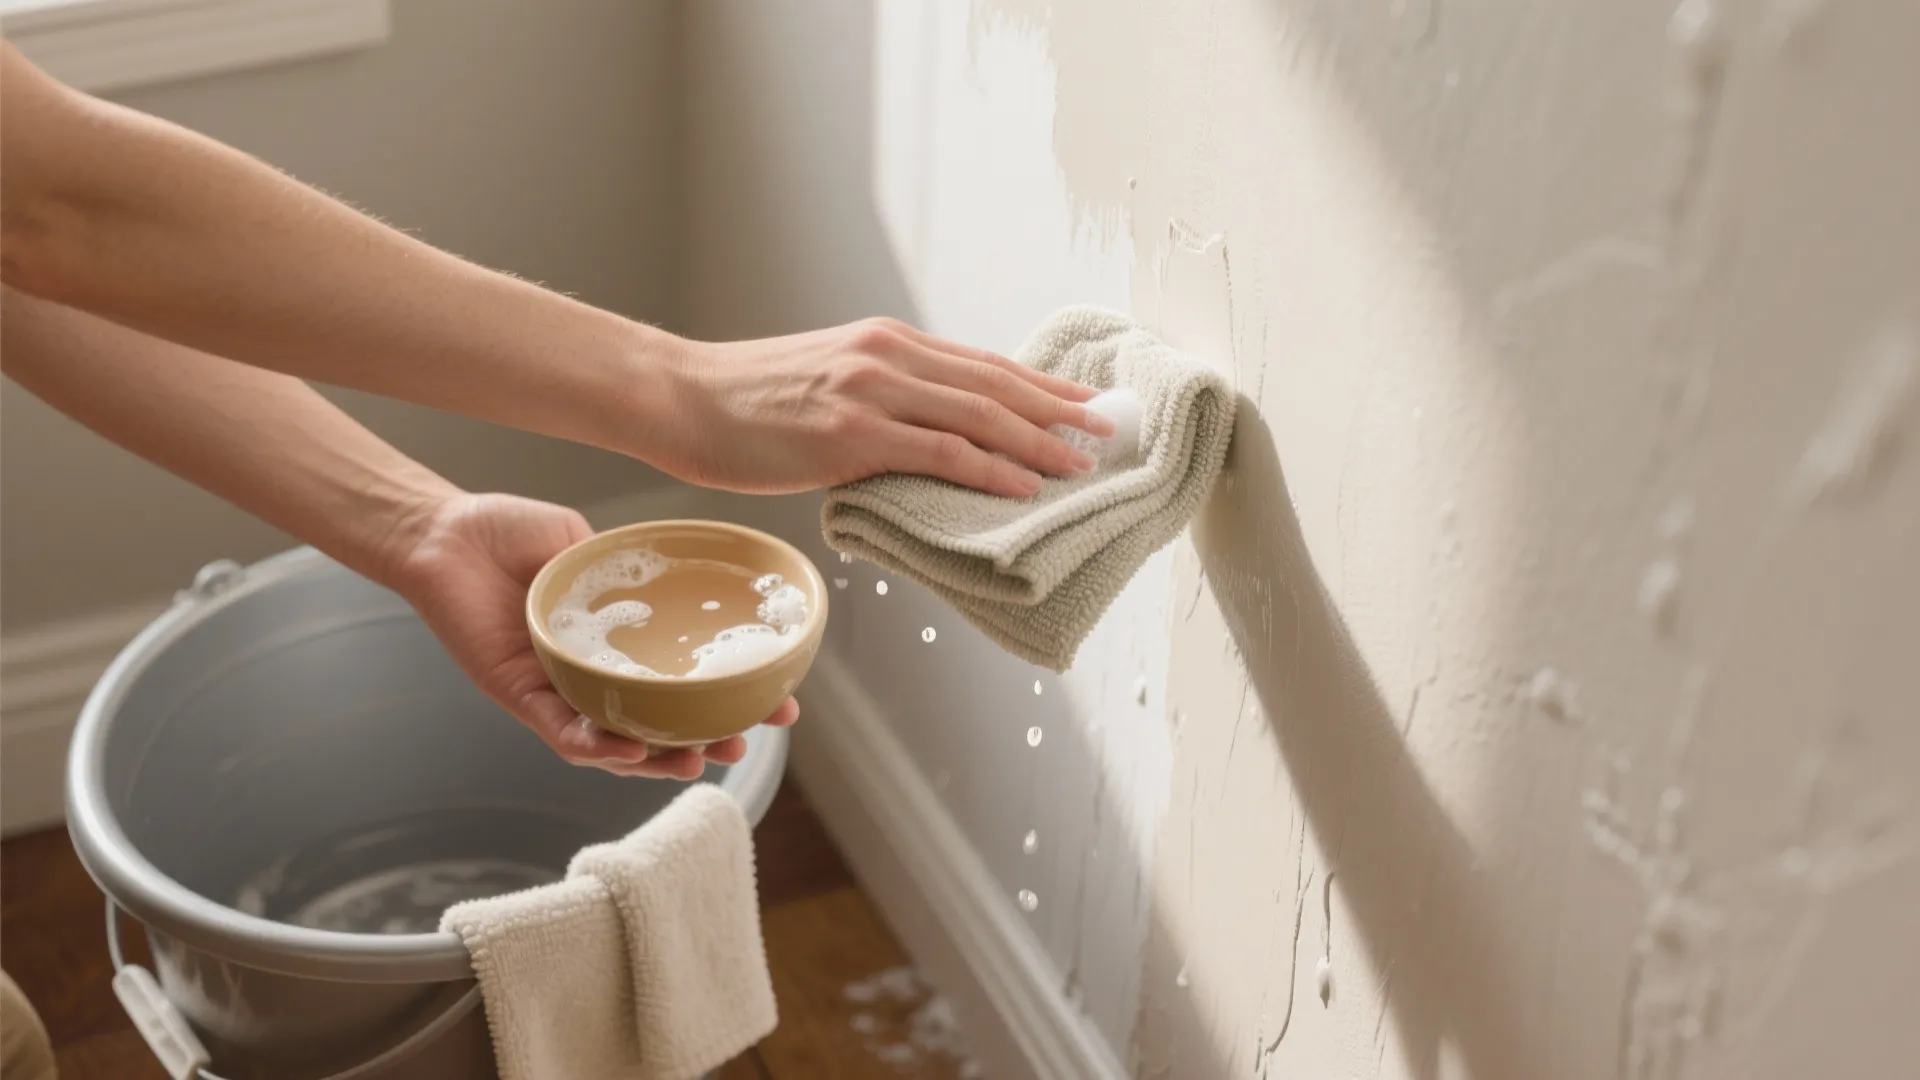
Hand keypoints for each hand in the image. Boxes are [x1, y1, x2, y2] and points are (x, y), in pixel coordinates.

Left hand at [385, 492, 797, 777]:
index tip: (775, 703)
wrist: (443, 532)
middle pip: (654, 727)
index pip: (676, 683)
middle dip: (704, 742)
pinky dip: (596, 746)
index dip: (724, 699)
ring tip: (699, 759)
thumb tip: (679, 571)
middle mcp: (588, 676)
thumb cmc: (506, 532)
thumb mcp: (586, 543)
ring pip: (613, 744)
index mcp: (612, 645)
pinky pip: (561, 731)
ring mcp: (554, 690)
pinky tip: (630, 752)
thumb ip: (625, 563)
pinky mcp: (516, 694)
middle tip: (746, 743)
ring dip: (657, 759)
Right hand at [647, 317, 1116, 497]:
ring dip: (1039, 442)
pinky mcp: (851, 432)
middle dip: (1059, 411)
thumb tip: (928, 438)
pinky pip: (939, 450)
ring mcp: (871, 391)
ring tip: (1081, 465)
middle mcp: (888, 355)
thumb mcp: (826, 385)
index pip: (982, 364)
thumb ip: (881, 401)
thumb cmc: (746, 404)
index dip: (1041, 386)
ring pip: (979, 414)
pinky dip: (990, 468)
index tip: (1083, 406)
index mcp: (886, 343)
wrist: (681, 398)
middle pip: (996, 383)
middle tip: (1106, 433)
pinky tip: (1022, 485)